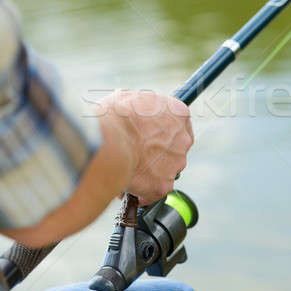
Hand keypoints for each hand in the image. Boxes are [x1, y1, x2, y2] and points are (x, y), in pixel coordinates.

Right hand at [103, 90, 193, 204]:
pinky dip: (140, 191)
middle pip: (173, 150)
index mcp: (178, 114)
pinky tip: (125, 183)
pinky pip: (152, 192)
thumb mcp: (129, 98)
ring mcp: (175, 164)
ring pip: (163, 172)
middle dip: (156, 154)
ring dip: (148, 173)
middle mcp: (182, 140)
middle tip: (136, 153)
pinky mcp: (163, 185)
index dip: (164, 132)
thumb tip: (132, 112)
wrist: (107, 140)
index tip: (154, 136)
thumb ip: (140, 109)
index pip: (179, 125)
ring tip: (125, 168)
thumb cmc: (115, 116)